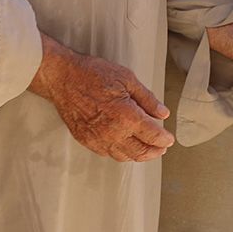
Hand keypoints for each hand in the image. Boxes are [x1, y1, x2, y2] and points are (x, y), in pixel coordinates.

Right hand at [29, 34, 174, 162]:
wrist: (63, 79)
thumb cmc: (93, 74)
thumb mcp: (128, 79)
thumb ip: (147, 99)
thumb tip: (163, 113)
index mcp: (127, 117)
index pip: (153, 136)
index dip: (164, 139)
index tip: (170, 139)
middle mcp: (113, 133)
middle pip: (140, 152)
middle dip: (155, 151)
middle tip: (162, 147)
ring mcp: (98, 140)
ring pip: (124, 157)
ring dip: (139, 155)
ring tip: (147, 149)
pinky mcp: (86, 141)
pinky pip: (108, 154)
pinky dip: (121, 153)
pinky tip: (126, 146)